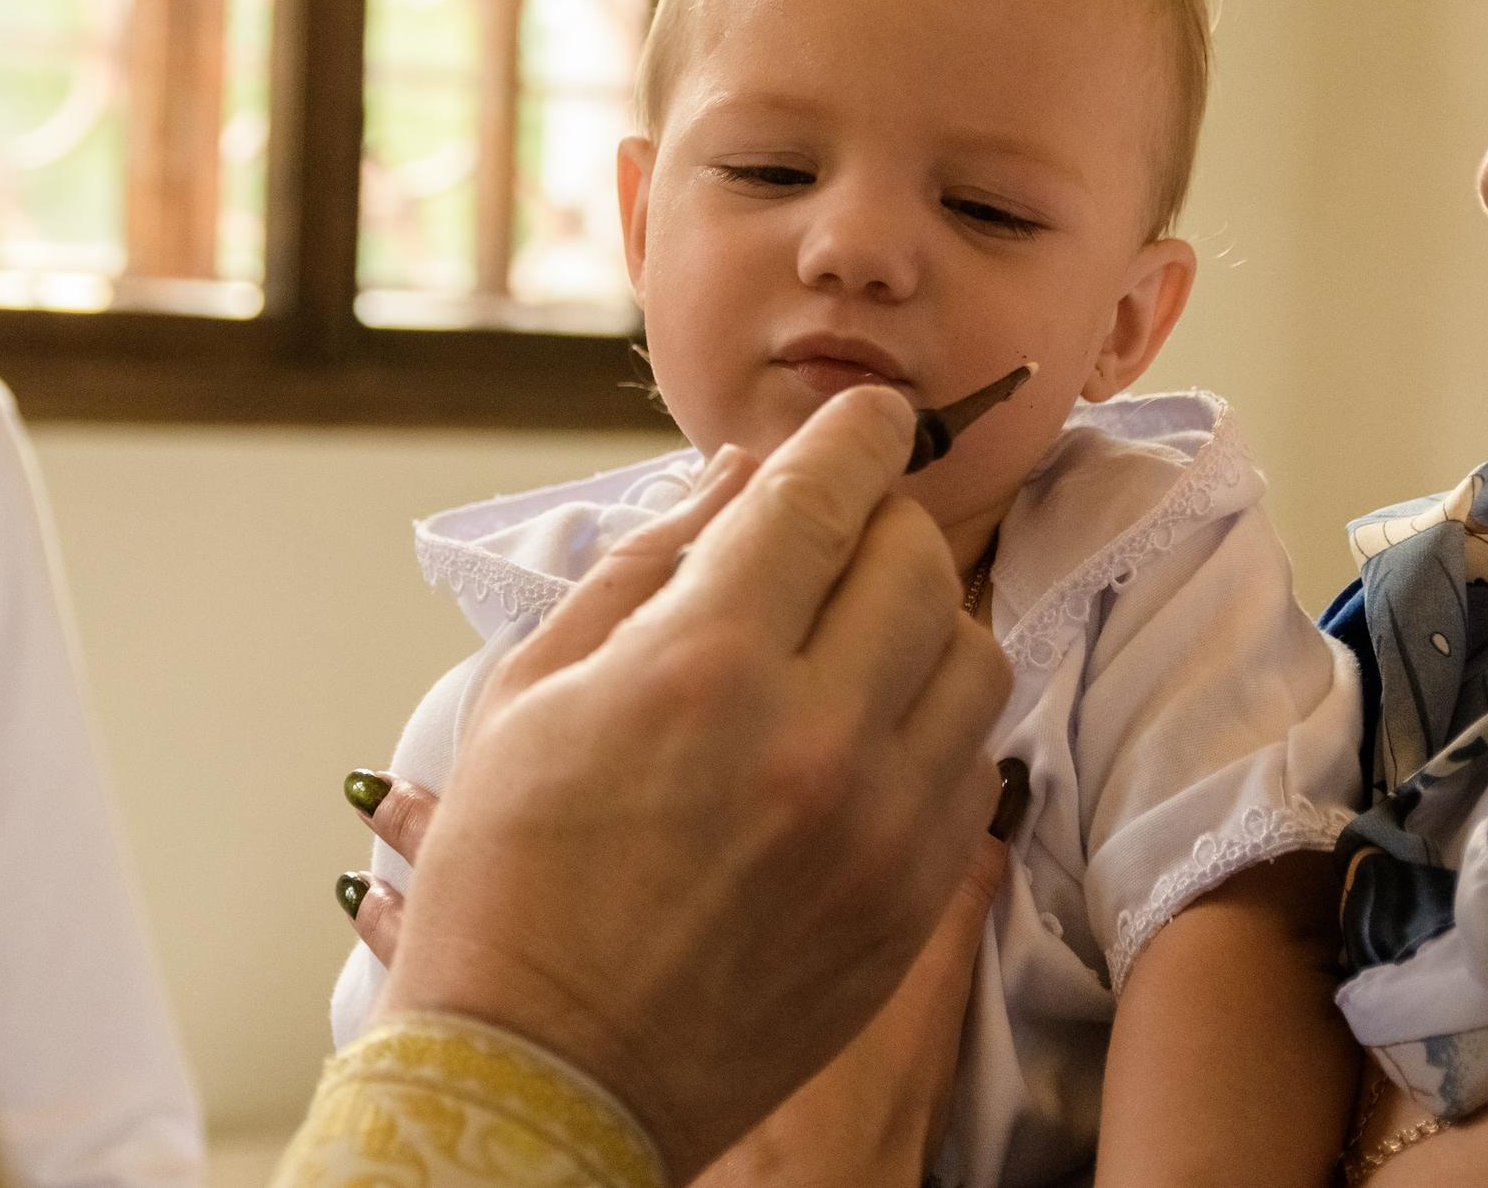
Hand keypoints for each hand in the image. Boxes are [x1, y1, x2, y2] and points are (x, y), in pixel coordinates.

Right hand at [375, 388, 1014, 1183]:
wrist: (547, 1074)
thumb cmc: (511, 878)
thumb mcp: (533, 690)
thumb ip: (646, 564)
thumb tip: (736, 479)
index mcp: (702, 667)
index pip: (826, 494)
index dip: (856, 430)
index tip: (870, 413)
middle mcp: (814, 738)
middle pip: (917, 559)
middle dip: (880, 518)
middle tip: (835, 532)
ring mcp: (880, 828)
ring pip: (974, 655)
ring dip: (922, 618)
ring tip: (855, 637)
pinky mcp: (913, 900)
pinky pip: (976, 763)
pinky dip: (934, 720)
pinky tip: (865, 733)